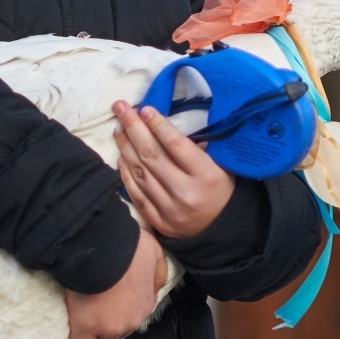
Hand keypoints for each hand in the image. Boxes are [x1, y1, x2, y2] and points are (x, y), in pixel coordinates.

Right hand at [64, 228, 167, 338]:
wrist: (102, 244)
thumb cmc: (127, 245)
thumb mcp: (154, 253)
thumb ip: (158, 273)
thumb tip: (154, 289)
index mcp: (144, 305)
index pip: (132, 320)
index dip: (118, 316)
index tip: (106, 309)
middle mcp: (129, 322)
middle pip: (117, 336)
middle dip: (106, 332)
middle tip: (91, 319)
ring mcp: (107, 328)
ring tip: (77, 332)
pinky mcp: (84, 329)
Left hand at [113, 100, 235, 239]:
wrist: (221, 230)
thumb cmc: (220, 189)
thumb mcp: (221, 165)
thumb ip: (197, 147)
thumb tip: (166, 125)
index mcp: (206, 175)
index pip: (176, 145)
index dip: (158, 125)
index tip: (144, 109)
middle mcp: (185, 192)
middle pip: (152, 156)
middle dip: (134, 128)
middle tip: (120, 109)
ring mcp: (169, 209)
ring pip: (141, 173)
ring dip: (126, 148)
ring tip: (118, 129)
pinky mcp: (158, 222)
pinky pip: (136, 195)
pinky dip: (126, 174)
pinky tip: (121, 157)